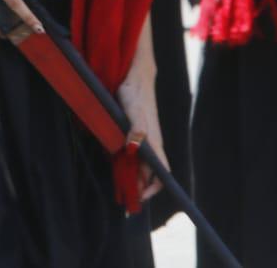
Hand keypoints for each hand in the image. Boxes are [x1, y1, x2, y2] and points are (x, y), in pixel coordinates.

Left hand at [118, 74, 166, 202]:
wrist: (134, 76)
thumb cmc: (135, 92)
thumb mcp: (133, 110)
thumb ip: (135, 129)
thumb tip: (133, 149)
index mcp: (154, 142)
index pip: (161, 172)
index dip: (153, 188)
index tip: (140, 197)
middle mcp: (150, 143)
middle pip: (149, 172)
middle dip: (139, 187)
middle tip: (125, 200)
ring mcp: (142, 138)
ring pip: (140, 164)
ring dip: (132, 177)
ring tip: (120, 189)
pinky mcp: (133, 132)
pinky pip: (132, 154)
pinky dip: (126, 164)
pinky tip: (115, 166)